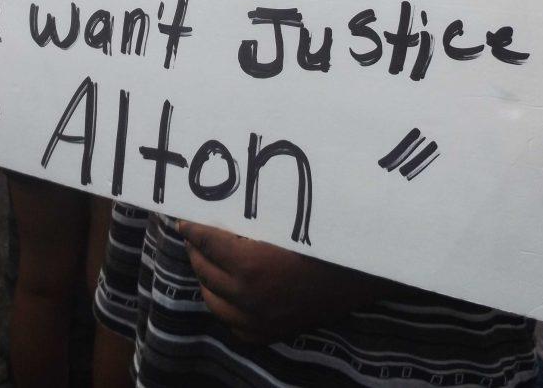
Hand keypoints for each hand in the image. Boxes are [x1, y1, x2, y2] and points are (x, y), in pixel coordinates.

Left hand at [177, 221, 376, 343]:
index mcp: (250, 266)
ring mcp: (256, 320)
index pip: (206, 242)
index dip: (193, 228)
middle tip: (195, 235)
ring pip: (213, 299)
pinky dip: (225, 304)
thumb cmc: (322, 240)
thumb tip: (218, 209)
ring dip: (207, 277)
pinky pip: (232, 323)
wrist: (358, 275)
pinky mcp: (267, 333)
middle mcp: (248, 297)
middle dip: (197, 249)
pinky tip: (227, 289)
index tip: (184, 219)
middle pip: (205, 270)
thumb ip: (248, 221)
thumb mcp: (282, 224)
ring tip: (208, 259)